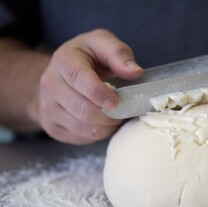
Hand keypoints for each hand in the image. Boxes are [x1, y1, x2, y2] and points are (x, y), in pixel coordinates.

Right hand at [35, 29, 142, 143]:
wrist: (60, 74)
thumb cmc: (88, 58)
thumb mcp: (102, 43)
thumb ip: (118, 54)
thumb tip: (135, 72)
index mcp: (64, 60)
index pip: (79, 79)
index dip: (100, 93)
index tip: (116, 102)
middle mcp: (50, 84)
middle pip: (84, 109)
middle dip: (110, 114)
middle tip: (123, 108)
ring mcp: (48, 107)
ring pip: (84, 127)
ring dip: (107, 125)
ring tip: (114, 113)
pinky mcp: (52, 127)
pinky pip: (82, 137)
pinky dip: (98, 133)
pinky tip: (102, 121)